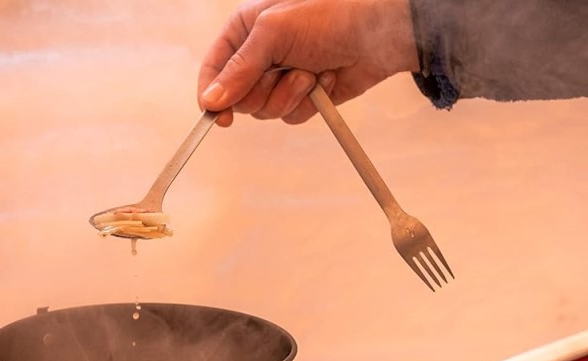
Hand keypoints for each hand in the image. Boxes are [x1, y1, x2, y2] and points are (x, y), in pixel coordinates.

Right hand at [198, 0, 418, 125]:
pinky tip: (325, 78)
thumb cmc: (327, 17)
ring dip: (290, 94)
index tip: (221, 117)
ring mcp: (281, 78)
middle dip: (264, 90)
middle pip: (239, 98)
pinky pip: (290, 116)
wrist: (376, 33)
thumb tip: (211, 101)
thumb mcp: (274, 33)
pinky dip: (309, 101)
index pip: (213, 70)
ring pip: (266, 111)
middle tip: (285, 70)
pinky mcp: (303, 96)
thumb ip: (239, 69)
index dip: (213, 95)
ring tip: (311, 70)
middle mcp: (259, 56)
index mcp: (244, 31)